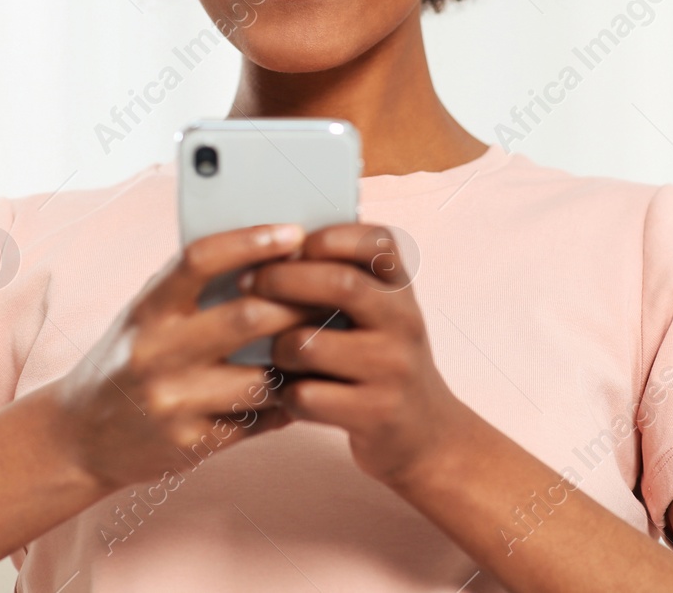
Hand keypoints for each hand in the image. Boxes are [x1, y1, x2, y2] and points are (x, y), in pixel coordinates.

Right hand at [51, 223, 311, 492]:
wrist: (82, 435)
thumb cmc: (128, 360)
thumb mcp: (145, 316)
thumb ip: (190, 289)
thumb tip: (266, 254)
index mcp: (147, 309)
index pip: (200, 260)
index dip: (250, 241)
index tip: (293, 232)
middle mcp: (155, 352)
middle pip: (246, 318)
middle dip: (296, 304)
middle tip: (330, 293)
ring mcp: (173, 402)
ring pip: (261, 378)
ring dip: (298, 363)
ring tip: (322, 345)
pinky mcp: (190, 444)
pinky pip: (257, 421)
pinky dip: (285, 404)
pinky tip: (298, 389)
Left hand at [244, 223, 463, 486]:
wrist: (426, 435)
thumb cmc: (381, 362)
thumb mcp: (378, 314)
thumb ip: (340, 281)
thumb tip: (267, 249)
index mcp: (401, 290)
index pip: (376, 242)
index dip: (328, 236)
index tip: (290, 244)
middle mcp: (405, 323)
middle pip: (340, 284)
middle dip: (282, 279)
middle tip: (246, 284)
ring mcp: (393, 370)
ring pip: (310, 345)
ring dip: (278, 347)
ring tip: (275, 353)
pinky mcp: (376, 414)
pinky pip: (306, 396)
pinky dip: (285, 394)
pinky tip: (286, 393)